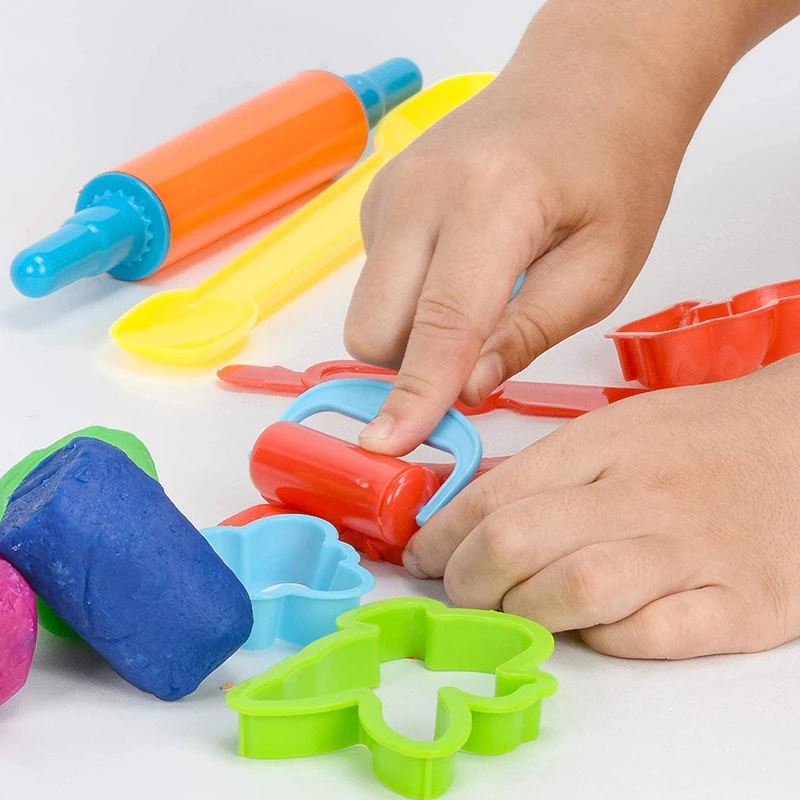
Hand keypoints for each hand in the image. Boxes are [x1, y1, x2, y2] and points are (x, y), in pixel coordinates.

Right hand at [344, 0, 755, 455]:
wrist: (587, 83)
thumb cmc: (612, 167)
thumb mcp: (603, 267)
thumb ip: (529, 333)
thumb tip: (465, 389)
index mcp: (491, 200)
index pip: (440, 322)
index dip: (415, 394)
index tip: (388, 445)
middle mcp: (422, 189)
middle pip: (375, 328)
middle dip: (412, 369)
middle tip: (477, 363)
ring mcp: (391, 190)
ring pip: (368, 310)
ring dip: (413, 336)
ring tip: (480, 302)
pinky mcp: (379, 199)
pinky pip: (376, 283)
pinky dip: (411, 301)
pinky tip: (459, 270)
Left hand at [403, 357, 799, 658]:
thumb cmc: (699, 439)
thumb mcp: (616, 430)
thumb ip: (545, 472)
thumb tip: (465, 518)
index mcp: (606, 441)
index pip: (497, 494)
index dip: (443, 534)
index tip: (422, 557)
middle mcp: (645, 492)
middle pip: (519, 543)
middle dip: (468, 579)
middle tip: (462, 590)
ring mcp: (695, 550)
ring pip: (575, 591)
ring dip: (524, 612)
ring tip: (516, 610)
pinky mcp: (743, 604)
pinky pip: (648, 637)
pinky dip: (604, 640)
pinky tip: (594, 627)